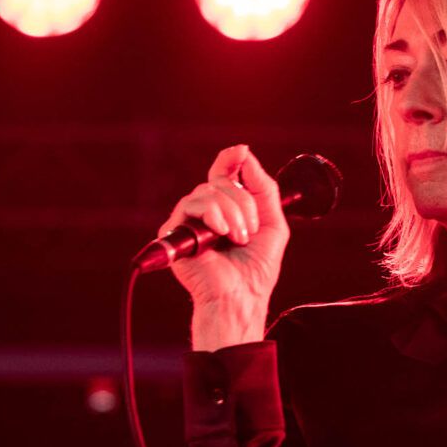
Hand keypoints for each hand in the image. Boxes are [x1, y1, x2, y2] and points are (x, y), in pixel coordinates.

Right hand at [161, 144, 289, 309]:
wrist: (242, 295)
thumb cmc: (256, 267)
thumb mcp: (272, 223)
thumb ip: (263, 188)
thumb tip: (245, 154)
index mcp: (227, 210)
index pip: (223, 175)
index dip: (230, 159)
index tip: (241, 151)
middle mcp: (205, 213)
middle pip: (221, 182)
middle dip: (244, 203)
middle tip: (250, 231)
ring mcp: (188, 221)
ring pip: (208, 191)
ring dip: (232, 213)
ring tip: (239, 238)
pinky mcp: (174, 232)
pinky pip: (192, 204)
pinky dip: (213, 215)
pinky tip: (222, 234)